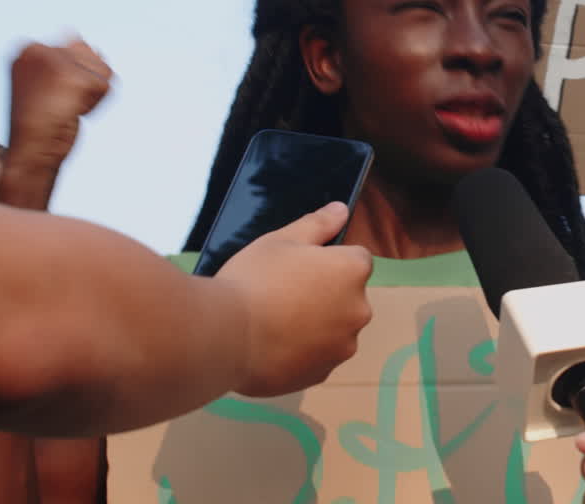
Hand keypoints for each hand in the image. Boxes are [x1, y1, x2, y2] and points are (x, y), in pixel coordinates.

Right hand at [4, 39, 112, 174]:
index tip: (49, 96)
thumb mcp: (47, 83)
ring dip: (92, 94)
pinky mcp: (74, 78)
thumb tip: (76, 35)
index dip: (70, 78)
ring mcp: (56, 62)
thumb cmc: (39, 123)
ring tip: (66, 108)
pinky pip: (106, 87)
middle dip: (83, 84)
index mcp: (28, 48)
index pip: (74, 48)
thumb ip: (65, 57)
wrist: (31, 151)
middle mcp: (38, 48)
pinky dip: (96, 105)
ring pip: (101, 69)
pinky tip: (73, 114)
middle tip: (58, 104)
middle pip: (90, 56)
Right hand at [218, 202, 372, 395]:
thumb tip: (342, 210)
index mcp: (353, 271)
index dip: (327, 260)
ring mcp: (343, 346)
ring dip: (316, 325)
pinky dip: (303, 351)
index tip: (299, 267)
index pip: (355, 258)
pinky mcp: (323, 373)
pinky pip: (318, 356)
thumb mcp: (281, 240)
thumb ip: (318, 224)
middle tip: (282, 293)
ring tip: (274, 322)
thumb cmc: (254, 279)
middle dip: (325, 293)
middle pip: (347, 296)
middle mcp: (359, 309)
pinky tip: (273, 346)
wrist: (225, 337)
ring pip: (334, 329)